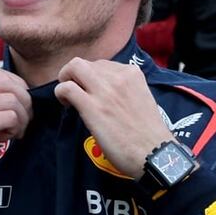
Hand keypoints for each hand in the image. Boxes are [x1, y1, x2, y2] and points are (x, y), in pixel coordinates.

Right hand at [0, 67, 30, 195]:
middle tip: (22, 121)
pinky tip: (3, 139)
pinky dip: (14, 129)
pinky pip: (10, 117)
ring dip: (21, 118)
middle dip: (24, 102)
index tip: (18, 106)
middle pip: (8, 83)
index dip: (16, 87)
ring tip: (11, 132)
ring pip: (13, 100)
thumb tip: (16, 88)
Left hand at [54, 57, 172, 178]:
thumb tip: (104, 93)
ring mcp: (104, 90)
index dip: (91, 76)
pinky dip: (60, 93)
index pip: (102, 64)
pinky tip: (67, 104)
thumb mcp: (140, 98)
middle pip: (85, 63)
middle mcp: (118, 76)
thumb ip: (123, 90)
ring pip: (74, 67)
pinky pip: (66, 88)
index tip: (91, 89)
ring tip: (68, 97)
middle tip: (74, 91)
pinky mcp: (92, 106)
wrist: (154, 152)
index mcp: (132, 73)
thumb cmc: (148, 133)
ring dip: (65, 79)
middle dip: (74, 74)